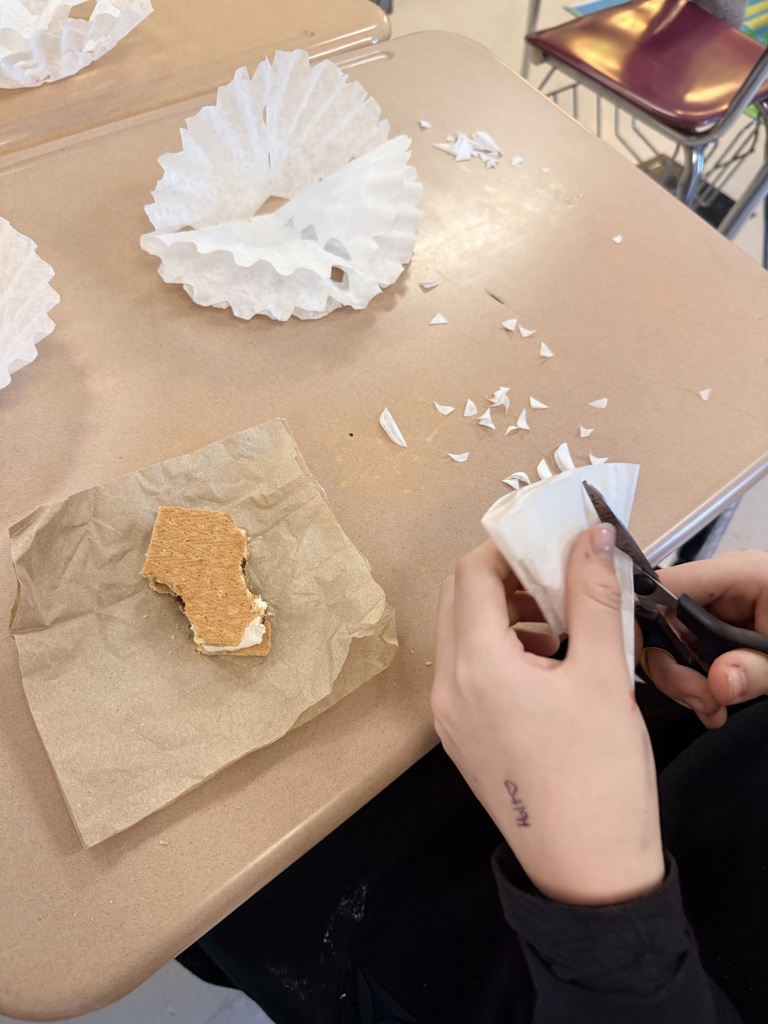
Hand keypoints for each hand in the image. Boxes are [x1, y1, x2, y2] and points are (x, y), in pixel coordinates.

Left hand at [431, 525, 663, 906]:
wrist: (588, 872)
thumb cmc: (600, 775)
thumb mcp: (604, 677)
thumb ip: (593, 596)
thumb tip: (592, 535)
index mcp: (476, 666)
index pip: (471, 574)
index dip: (508, 548)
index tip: (550, 544)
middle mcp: (447, 687)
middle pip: (459, 600)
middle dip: (505, 578)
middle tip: (558, 579)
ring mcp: (448, 716)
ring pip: (462, 635)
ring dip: (503, 614)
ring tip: (561, 627)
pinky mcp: (460, 737)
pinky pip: (467, 671)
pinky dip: (498, 650)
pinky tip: (547, 666)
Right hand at [644, 550, 767, 726]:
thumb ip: (759, 670)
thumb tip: (718, 682)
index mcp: (747, 574)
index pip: (670, 584)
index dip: (645, 619)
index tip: (640, 659)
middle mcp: (727, 587)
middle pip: (665, 620)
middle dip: (674, 666)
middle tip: (701, 700)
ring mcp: (725, 611)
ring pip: (675, 643)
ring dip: (687, 683)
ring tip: (713, 708)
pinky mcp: (727, 635)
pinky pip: (695, 656)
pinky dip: (699, 685)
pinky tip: (716, 705)